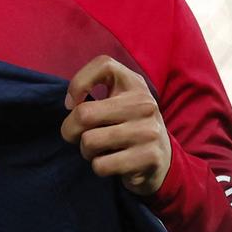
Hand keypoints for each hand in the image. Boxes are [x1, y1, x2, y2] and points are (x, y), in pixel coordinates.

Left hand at [59, 56, 171, 197]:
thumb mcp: (116, 97)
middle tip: (78, 136)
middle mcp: (145, 104)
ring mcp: (149, 131)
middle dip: (70, 130)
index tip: (74, 103)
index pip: (103, 64)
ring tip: (100, 149)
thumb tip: (70, 104)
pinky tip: (112, 162)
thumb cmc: (127, 123)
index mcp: (135, 84)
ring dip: (86, 151)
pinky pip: (101, 165)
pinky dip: (99, 166)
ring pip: (89, 142)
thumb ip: (91, 85)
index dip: (78, 83)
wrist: (161, 158)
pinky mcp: (148, 157)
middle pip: (84, 114)